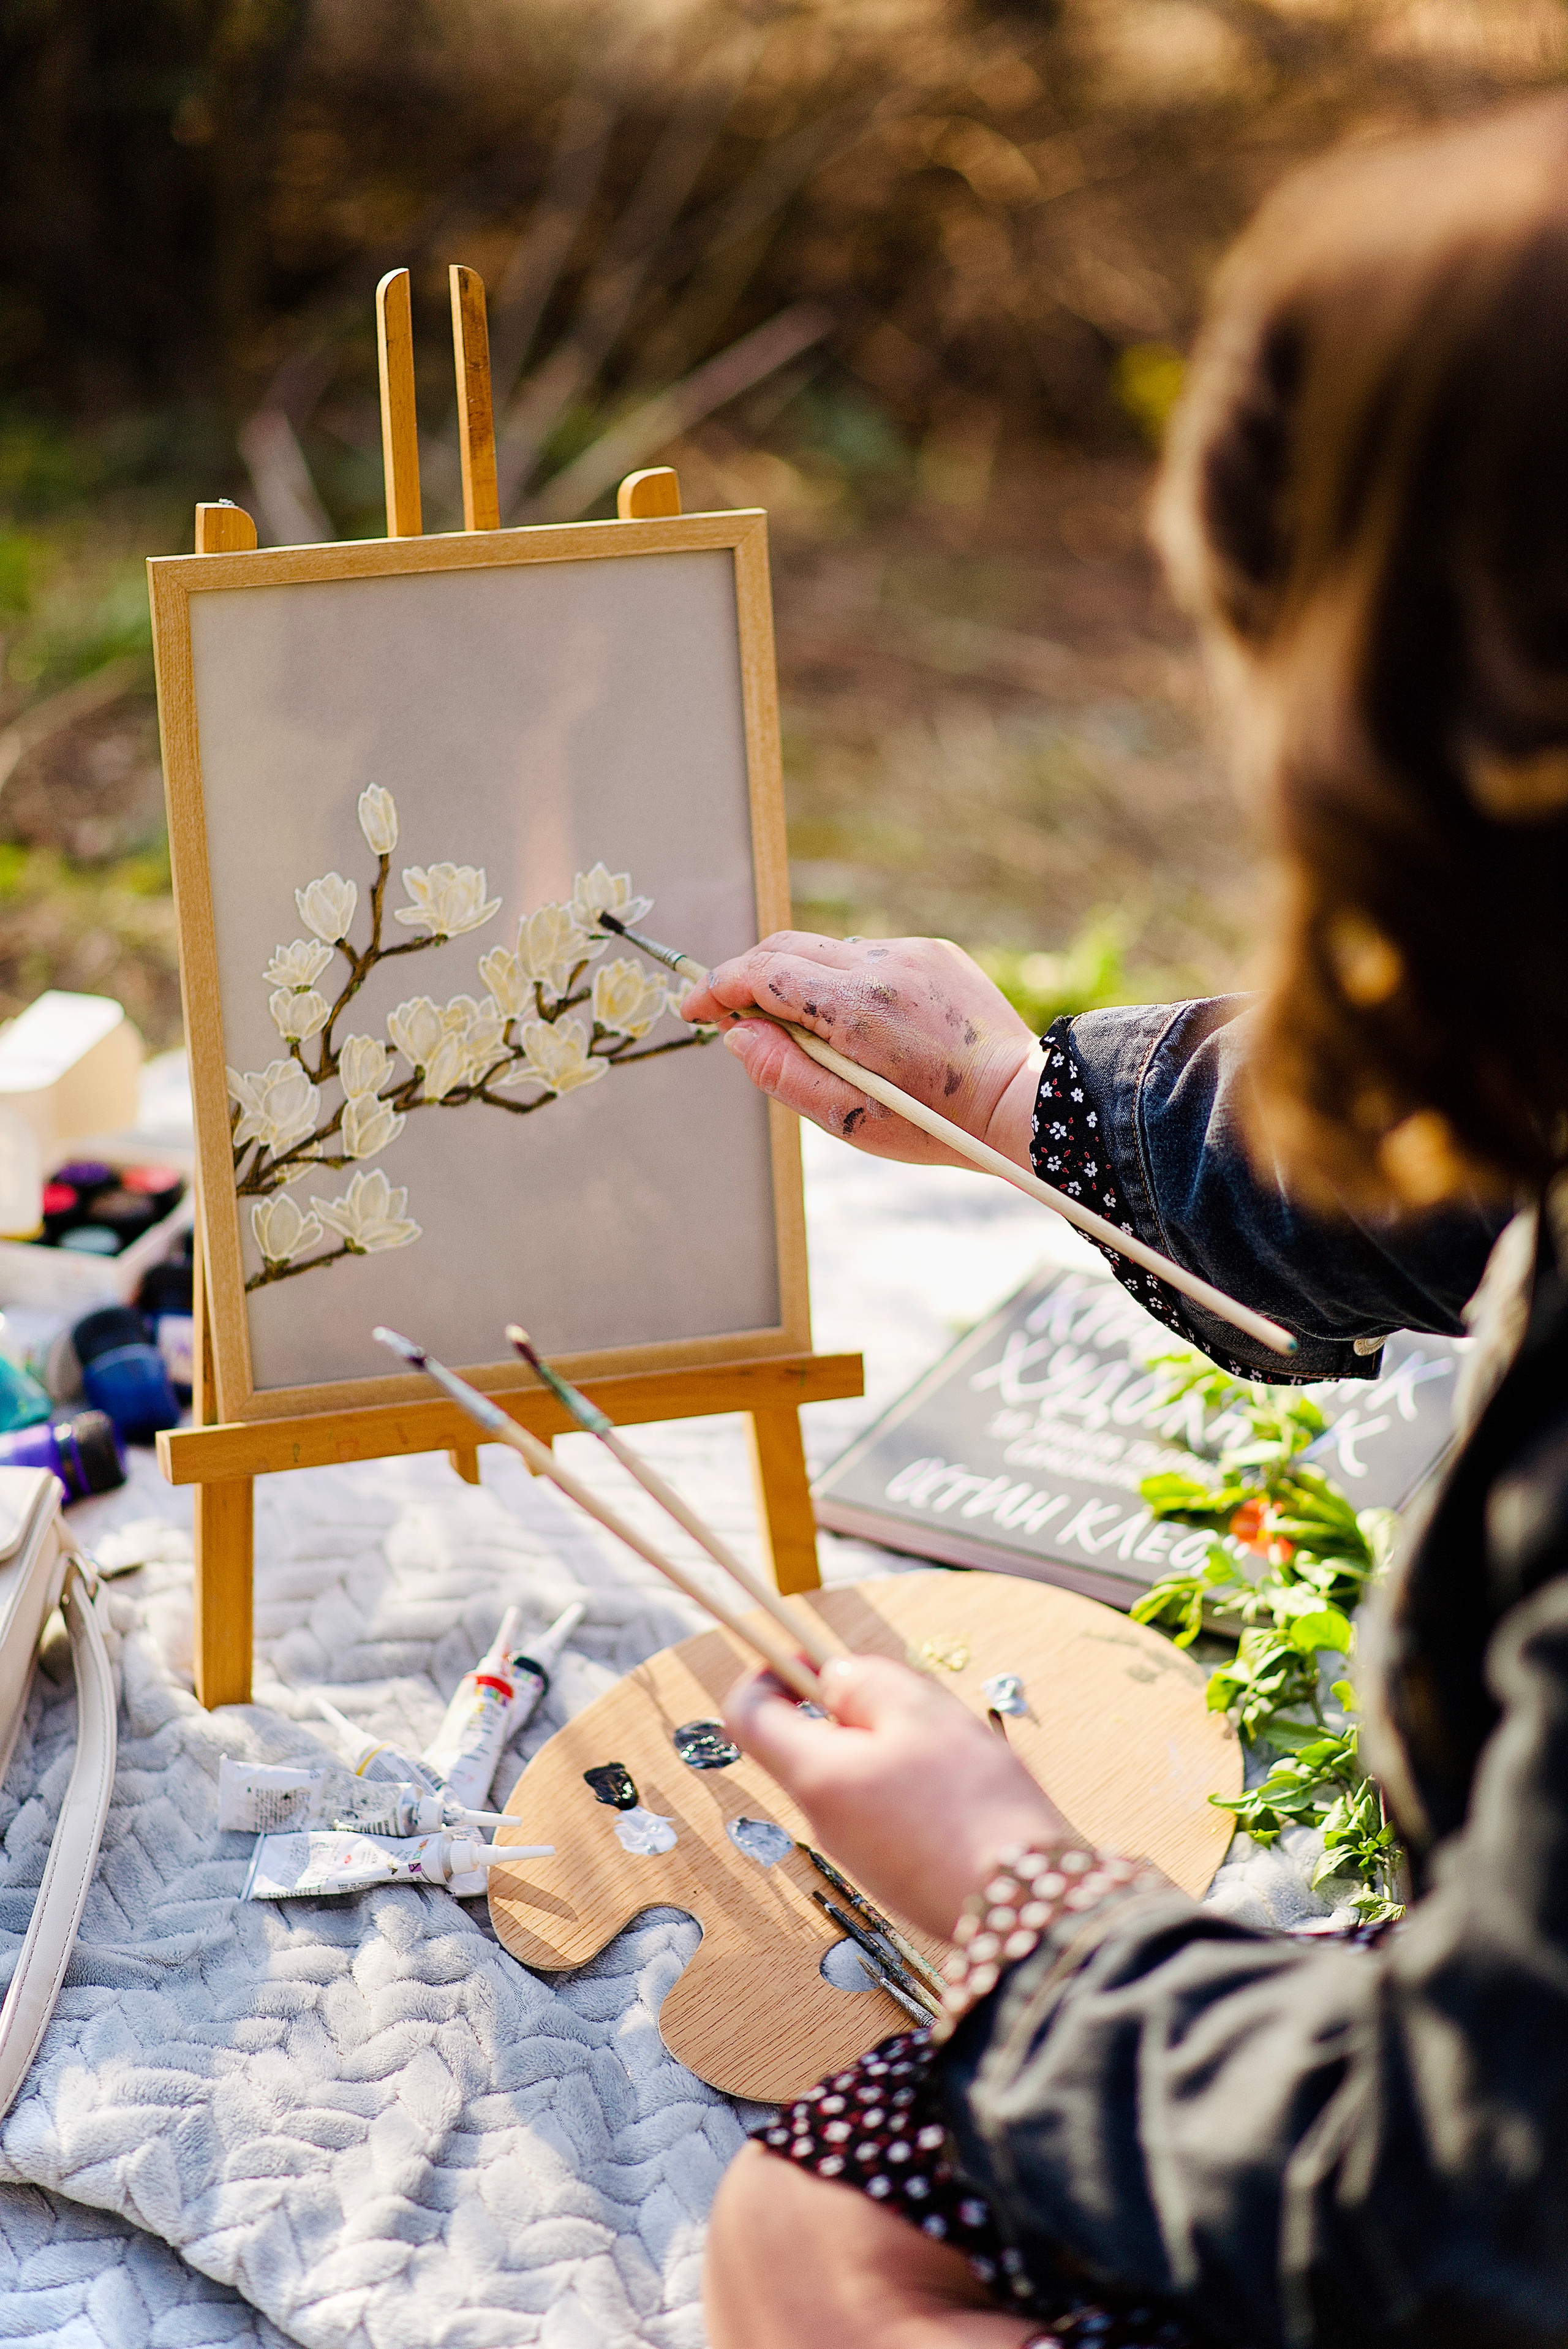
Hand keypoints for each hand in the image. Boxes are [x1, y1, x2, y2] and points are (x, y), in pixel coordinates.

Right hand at [679, 932, 1041, 1170]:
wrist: (1020, 1100)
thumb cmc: (935, 1124)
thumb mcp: (848, 1120)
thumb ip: (784, 1074)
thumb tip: (736, 1035)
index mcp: (855, 1006)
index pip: (762, 973)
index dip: (718, 988)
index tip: (695, 1009)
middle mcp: (880, 963)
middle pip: (785, 948)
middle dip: (748, 977)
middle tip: (732, 1017)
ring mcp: (910, 952)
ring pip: (826, 950)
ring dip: (802, 981)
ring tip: (810, 1035)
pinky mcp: (934, 951)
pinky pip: (868, 955)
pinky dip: (847, 981)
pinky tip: (864, 1025)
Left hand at [723, 1652, 1073, 1941]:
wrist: (1025, 1908)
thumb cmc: (972, 1802)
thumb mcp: (920, 1711)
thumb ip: (864, 1681)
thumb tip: (831, 1681)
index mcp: (815, 1776)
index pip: (747, 1714)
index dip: (768, 1673)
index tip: (808, 1657)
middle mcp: (823, 1821)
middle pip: (810, 1742)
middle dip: (854, 1708)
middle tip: (914, 1702)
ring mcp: (857, 1853)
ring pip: (855, 1774)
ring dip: (892, 1746)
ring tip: (953, 1750)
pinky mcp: (893, 1874)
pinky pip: (885, 1809)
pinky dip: (913, 1785)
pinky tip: (963, 1790)